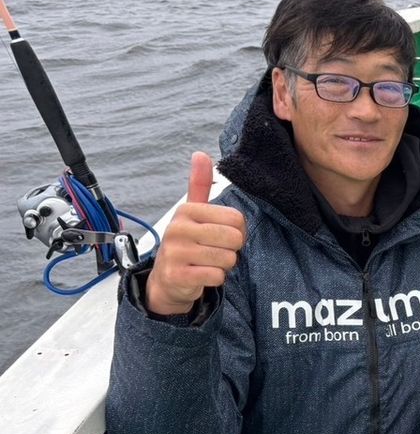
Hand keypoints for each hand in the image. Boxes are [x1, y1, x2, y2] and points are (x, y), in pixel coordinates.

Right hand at [146, 152, 246, 314]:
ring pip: (228, 259)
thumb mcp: (193, 213)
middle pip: (234, 239)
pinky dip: (215, 279)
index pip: (237, 219)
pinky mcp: (177, 275)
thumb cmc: (188, 243)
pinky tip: (201, 275)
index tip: (221, 236)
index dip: (237, 231)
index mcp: (187, 210)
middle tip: (215, 251)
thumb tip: (200, 154)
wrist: (167, 279)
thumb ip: (199, 185)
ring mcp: (176, 252)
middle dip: (232, 249)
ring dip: (223, 265)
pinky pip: (217, 276)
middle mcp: (178, 228)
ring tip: (206, 263)